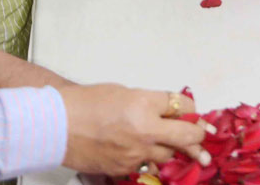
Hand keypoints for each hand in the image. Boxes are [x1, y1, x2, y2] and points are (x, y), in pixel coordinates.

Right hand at [59, 84, 205, 175]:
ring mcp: (136, 153)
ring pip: (168, 156)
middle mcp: (145, 130)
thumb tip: (166, 111)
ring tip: (176, 149)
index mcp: (144, 103)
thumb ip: (147, 102)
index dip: (192, 111)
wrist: (56, 125)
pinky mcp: (124, 169)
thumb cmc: (84, 104)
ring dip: (172, 151)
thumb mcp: (122, 92)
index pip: (183, 107)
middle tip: (203, 139)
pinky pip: (146, 167)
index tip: (195, 115)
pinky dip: (148, 160)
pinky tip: (145, 155)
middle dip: (198, 137)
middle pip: (186, 136)